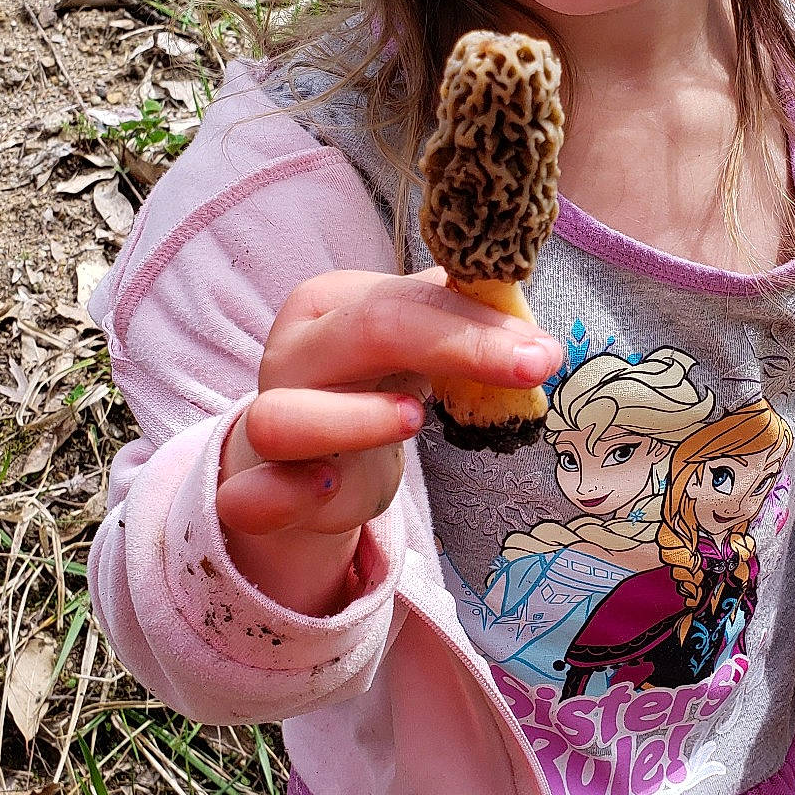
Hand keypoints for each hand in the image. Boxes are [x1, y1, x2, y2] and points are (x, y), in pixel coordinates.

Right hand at [216, 268, 560, 613]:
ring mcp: (265, 424)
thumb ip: (463, 332)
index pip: (405, 298)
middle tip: (533, 367)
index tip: (544, 350)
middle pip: (363, 333)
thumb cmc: (370, 390)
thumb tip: (532, 336)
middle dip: (455, 346)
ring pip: (285, 417)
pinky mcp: (257, 491)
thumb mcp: (415, 352)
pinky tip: (329, 488)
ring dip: (354, 419)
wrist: (303, 462)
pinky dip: (283, 495)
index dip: (478, 323)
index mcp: (329, 306)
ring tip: (415, 419)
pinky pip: (249, 496)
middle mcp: (292, 356)